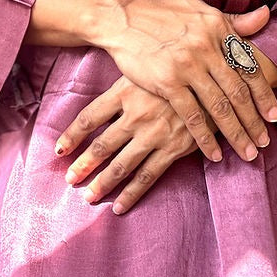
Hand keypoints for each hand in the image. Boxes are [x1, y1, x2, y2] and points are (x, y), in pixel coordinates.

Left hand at [55, 76, 219, 214]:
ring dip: (102, 183)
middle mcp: (136, 114)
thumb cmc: (178, 70)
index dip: (72, 134)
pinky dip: (131, 194)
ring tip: (88, 196)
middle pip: (102, 144)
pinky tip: (118, 207)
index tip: (59, 149)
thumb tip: (104, 98)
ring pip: (121, 165)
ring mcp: (154, 133)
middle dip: (83, 164)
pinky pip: (148, 177)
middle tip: (69, 179)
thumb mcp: (148, 69)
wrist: (216, 77)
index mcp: (126, 91)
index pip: (89, 116)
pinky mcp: (173, 148)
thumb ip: (127, 85)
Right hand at [94, 0, 276, 163]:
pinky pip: (192, 115)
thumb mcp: (201, 10)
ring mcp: (187, 65)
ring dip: (236, 133)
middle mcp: (207, 46)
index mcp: (219, 28)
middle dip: (254, 120)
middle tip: (265, 141)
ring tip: (248, 152)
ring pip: (219, 106)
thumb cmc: (164, 14)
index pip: (248, 66)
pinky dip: (205, 137)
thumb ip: (233, 20)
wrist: (124, 18)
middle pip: (238, 91)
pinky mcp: (167, 82)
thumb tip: (265, 15)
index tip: (274, 115)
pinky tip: (215, 153)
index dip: (263, 94)